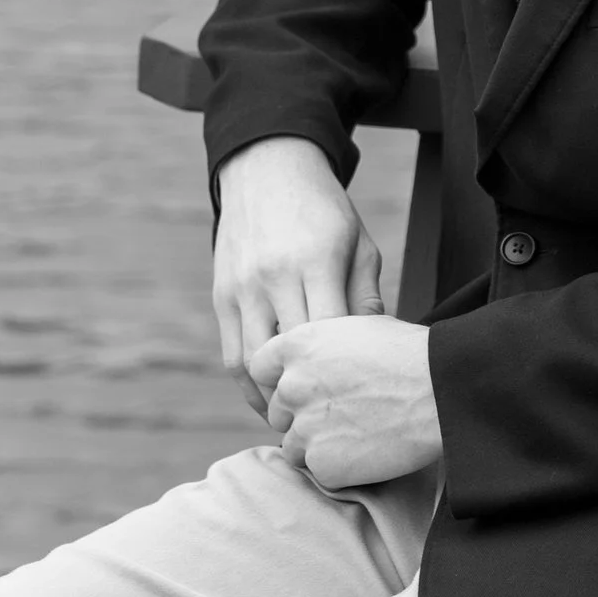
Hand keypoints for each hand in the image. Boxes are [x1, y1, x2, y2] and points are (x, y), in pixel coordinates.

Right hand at [212, 136, 383, 415]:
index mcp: (315, 262)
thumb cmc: (325, 210)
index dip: (343, 376)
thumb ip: (366, 298)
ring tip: (297, 423)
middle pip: (290, 356)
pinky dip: (249, 384)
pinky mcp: (222, 294)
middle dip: (308, 396)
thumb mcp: (359, 244)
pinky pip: (231, 353)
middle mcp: (273, 276)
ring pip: (254, 363)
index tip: (359, 403)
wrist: (267, 168)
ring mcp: (242, 287)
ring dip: (273, 399)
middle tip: (329, 428)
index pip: (330, 336)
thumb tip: (376, 352)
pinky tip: (268, 400)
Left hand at [250, 315, 439, 489]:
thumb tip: (309, 359)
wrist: (443, 390)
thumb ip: (320, 346)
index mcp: (297, 345)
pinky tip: (367, 452)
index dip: (281, 379)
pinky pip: (318, 471)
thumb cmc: (409, 353)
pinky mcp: (322, 463)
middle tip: (342, 416)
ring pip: (292, 446)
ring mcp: (305, 426)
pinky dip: (338, 468)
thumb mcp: (355, 329)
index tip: (303, 389)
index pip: (260, 367)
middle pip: (277, 410)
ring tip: (358, 435)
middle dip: (301, 416)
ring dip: (317, 446)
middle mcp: (292, 385)